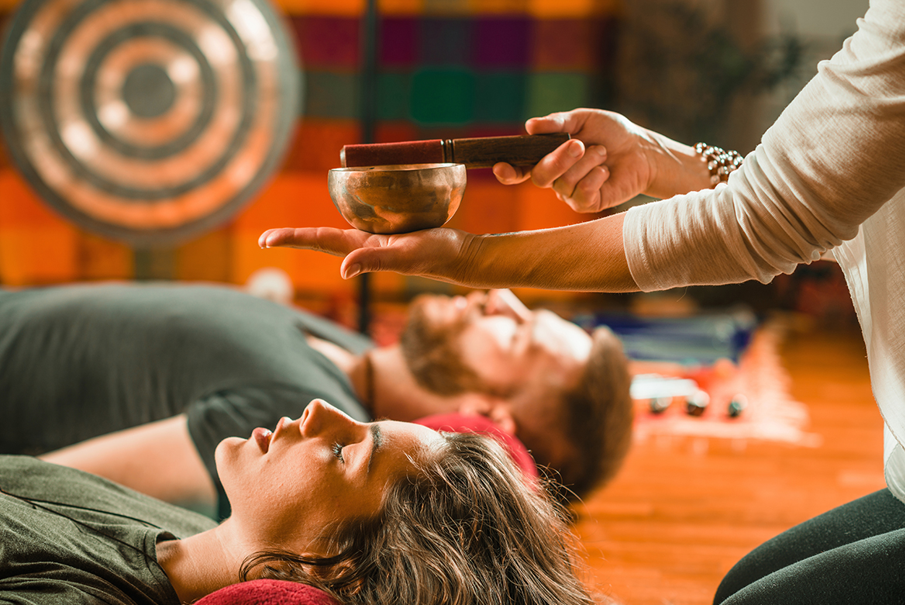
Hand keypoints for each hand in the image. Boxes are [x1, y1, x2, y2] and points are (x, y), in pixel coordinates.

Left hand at [258, 227, 484, 284]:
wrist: (463, 256)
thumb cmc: (437, 256)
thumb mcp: (405, 256)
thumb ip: (374, 261)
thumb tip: (341, 269)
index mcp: (361, 250)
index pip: (318, 241)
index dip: (291, 239)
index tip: (264, 240)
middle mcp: (364, 246)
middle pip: (320, 240)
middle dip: (294, 239)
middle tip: (265, 240)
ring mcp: (376, 240)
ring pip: (338, 233)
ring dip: (313, 236)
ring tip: (289, 236)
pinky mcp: (391, 233)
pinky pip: (362, 223)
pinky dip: (347, 217)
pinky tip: (344, 213)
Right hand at [493, 109, 655, 212]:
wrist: (640, 149)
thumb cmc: (611, 132)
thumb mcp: (583, 119)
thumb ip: (557, 123)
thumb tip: (529, 126)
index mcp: (548, 156)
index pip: (520, 169)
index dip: (508, 171)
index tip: (500, 167)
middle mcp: (555, 178)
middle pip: (540, 176)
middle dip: (558, 159)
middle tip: (579, 144)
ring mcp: (570, 193)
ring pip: (563, 184)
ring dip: (585, 163)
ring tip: (602, 152)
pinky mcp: (588, 204)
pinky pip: (581, 195)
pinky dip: (594, 178)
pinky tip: (605, 170)